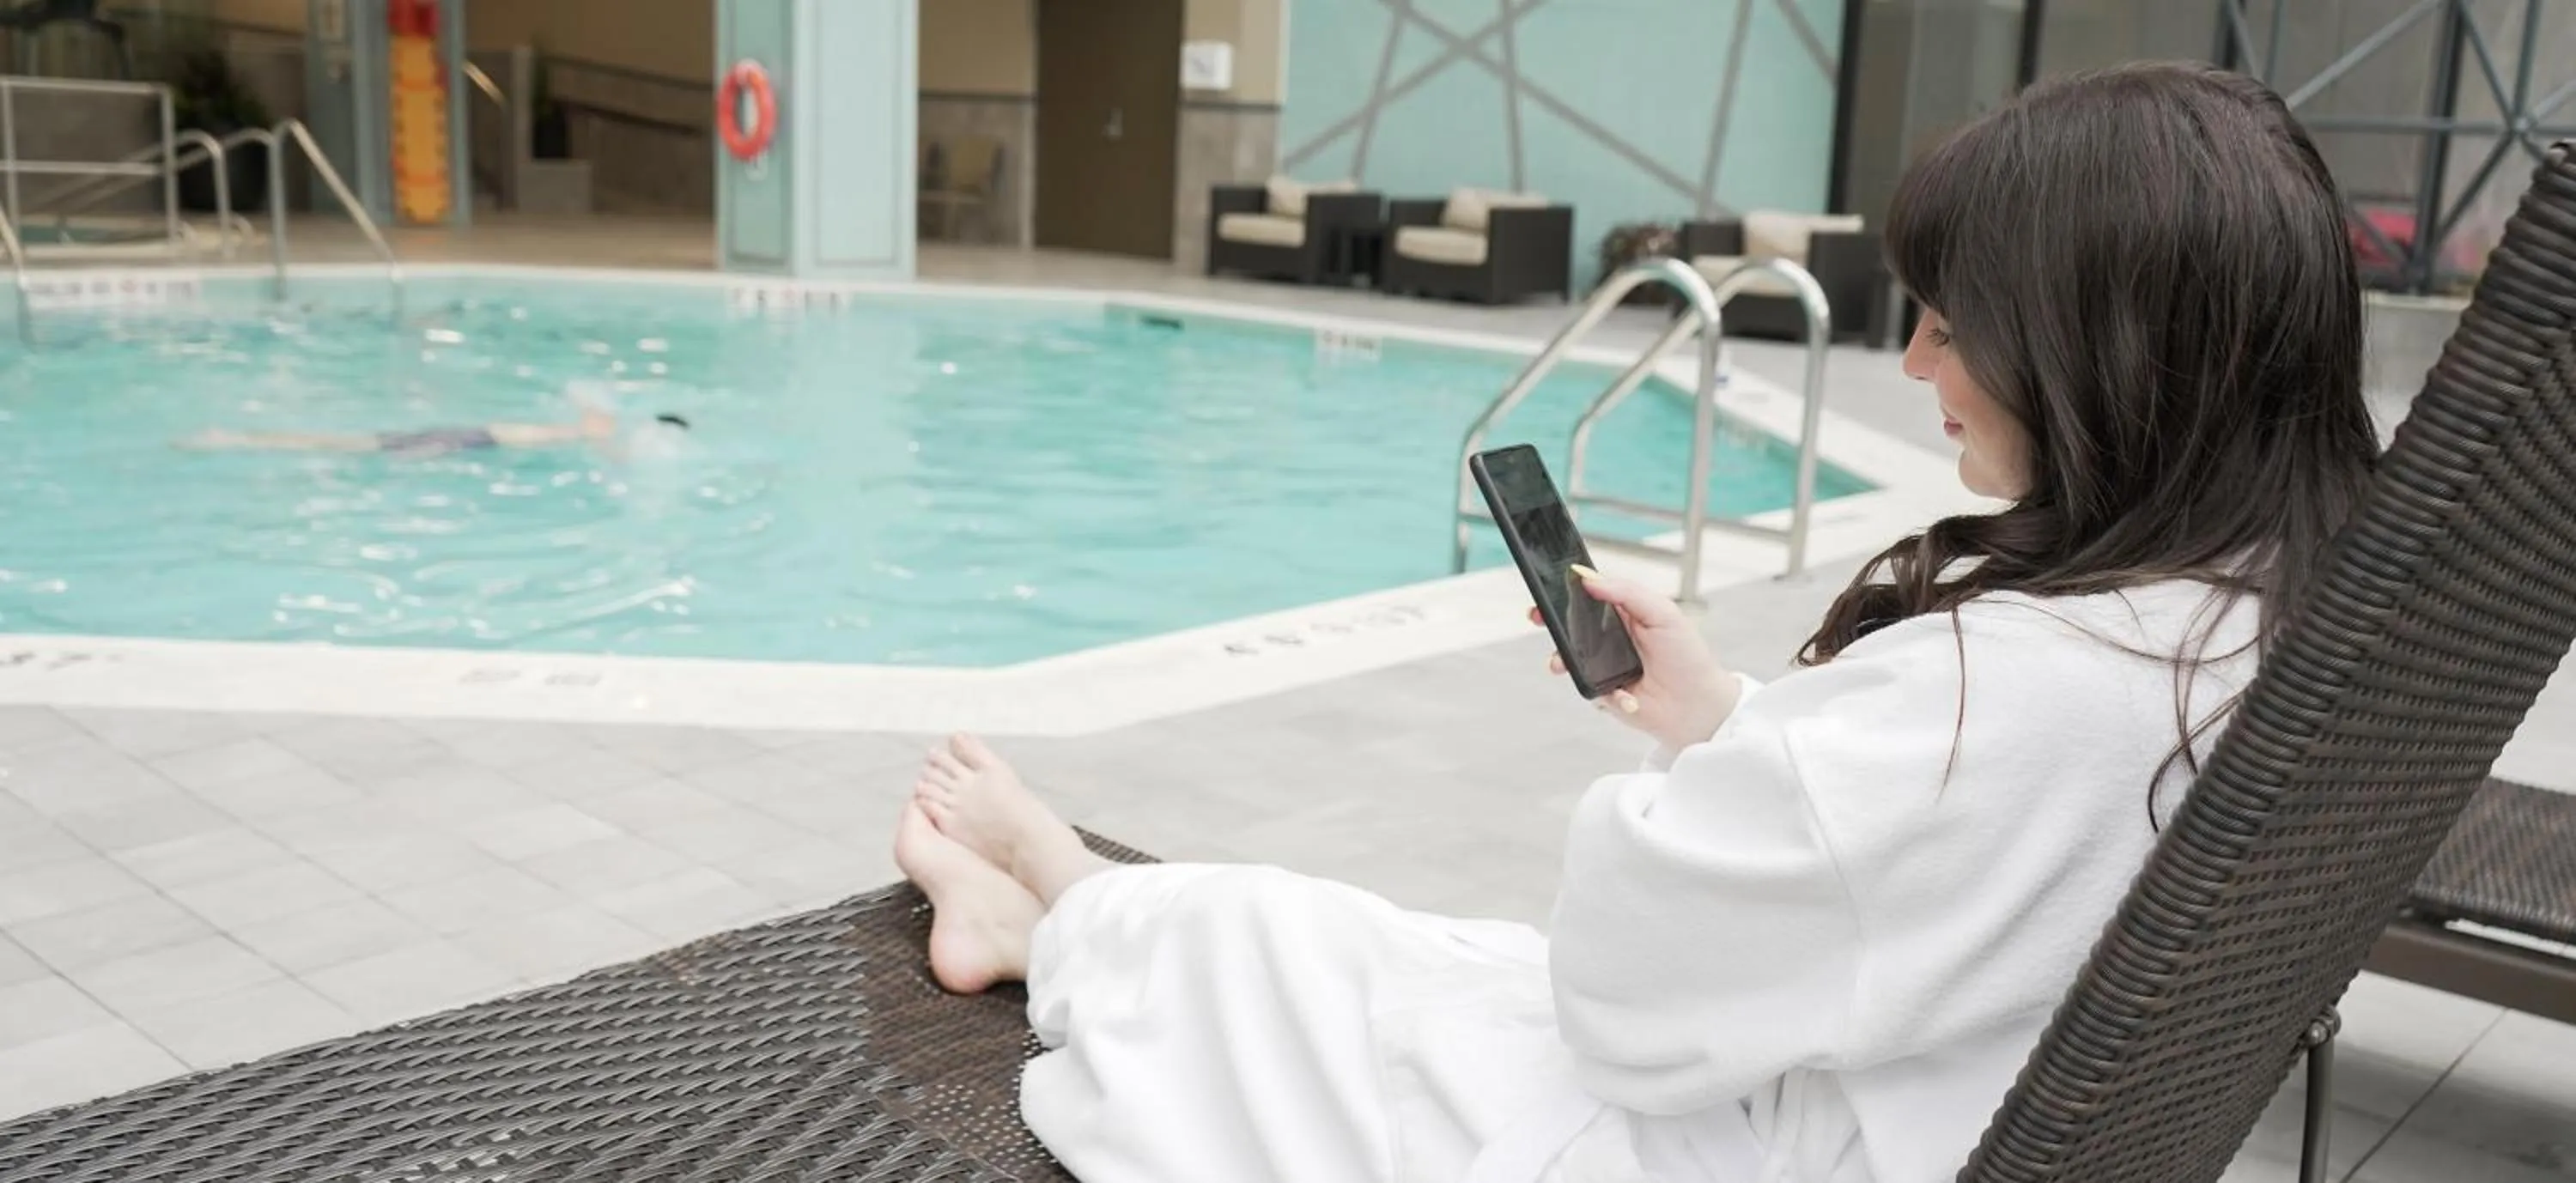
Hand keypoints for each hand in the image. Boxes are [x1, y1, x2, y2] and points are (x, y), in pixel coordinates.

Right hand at [1533, 565, 1742, 751]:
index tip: (1548, 589)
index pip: (1589, 596)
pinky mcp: (1603, 692)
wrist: (1698, 707)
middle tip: (1539, 618)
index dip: (1567, 592)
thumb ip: (1626, 592)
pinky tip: (1626, 696)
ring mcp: (1605, 666)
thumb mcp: (1663, 613)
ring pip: (1570, 658)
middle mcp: (1612, 639)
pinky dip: (1604, 692)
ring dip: (1563, 659)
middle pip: (1572, 626)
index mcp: (1625, 614)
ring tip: (1561, 664)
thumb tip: (1588, 578)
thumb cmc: (1687, 657)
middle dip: (1552, 623)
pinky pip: (1587, 688)